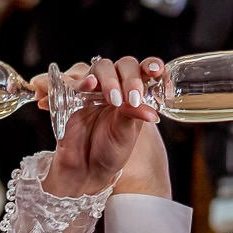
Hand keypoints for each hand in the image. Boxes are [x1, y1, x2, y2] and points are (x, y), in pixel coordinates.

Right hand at [39, 56, 163, 196]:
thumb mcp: (126, 134)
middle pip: (125, 65)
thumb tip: (150, 111)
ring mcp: (96, 89)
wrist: (86, 167)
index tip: (157, 71)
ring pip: (103, 67)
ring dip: (110, 79)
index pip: (145, 71)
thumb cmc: (110, 150)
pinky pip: (78, 81)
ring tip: (114, 100)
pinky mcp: (75, 95)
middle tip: (133, 97)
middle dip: (131, 78)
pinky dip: (84, 80)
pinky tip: (90, 84)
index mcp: (135, 94)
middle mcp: (117, 87)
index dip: (152, 66)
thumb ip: (133, 115)